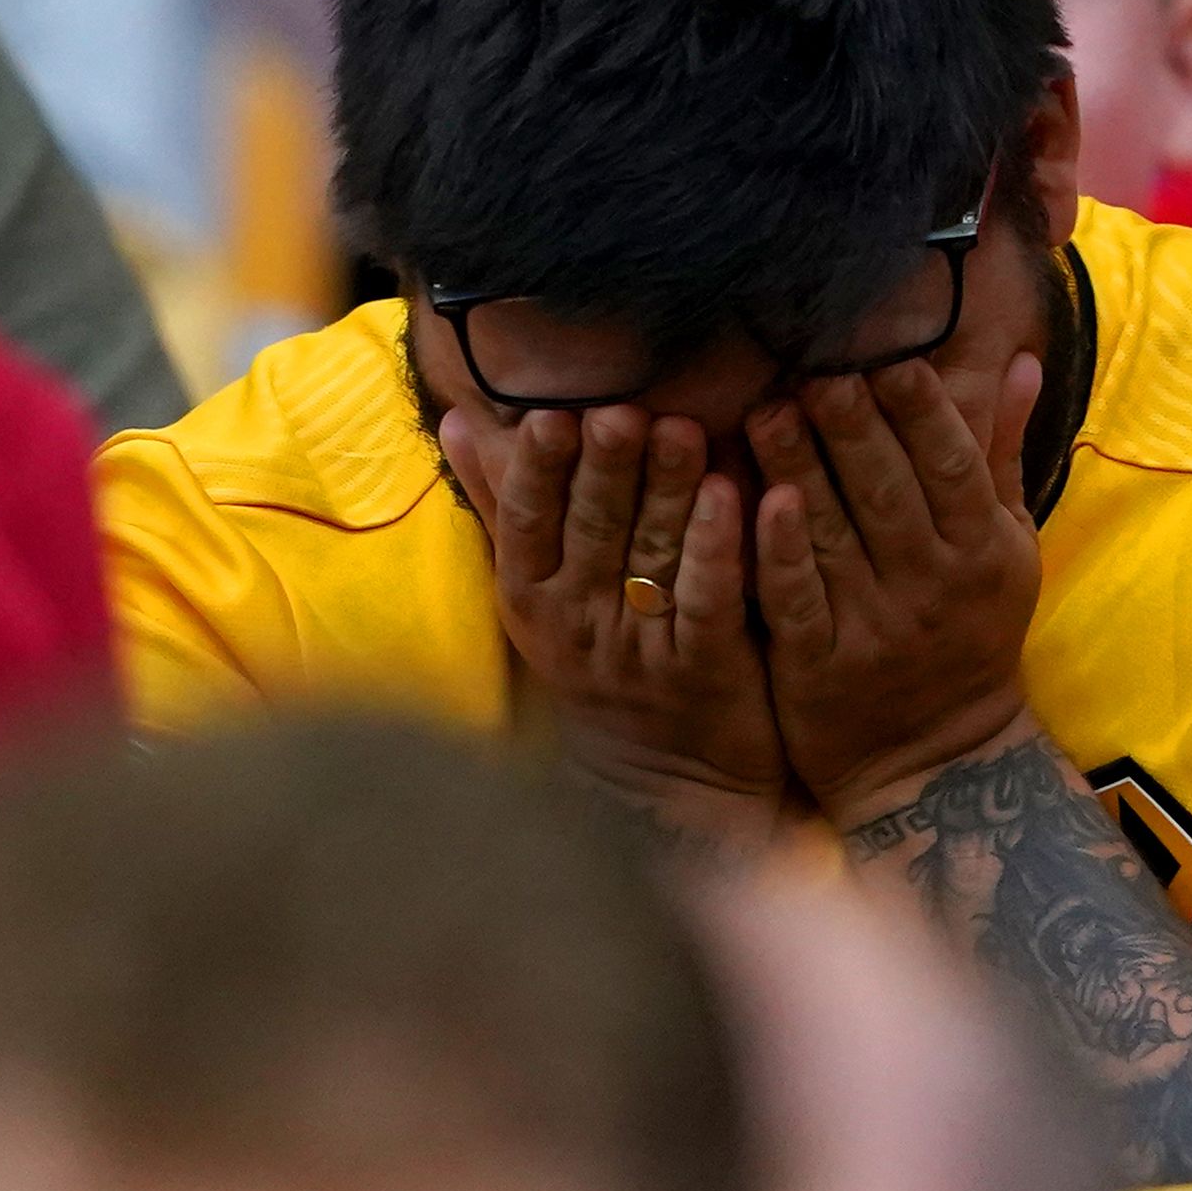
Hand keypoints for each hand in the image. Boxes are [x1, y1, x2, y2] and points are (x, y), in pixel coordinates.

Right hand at [437, 396, 789, 833]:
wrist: (666, 779)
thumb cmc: (599, 661)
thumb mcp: (536, 592)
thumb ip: (502, 504)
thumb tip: (457, 420)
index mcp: (533, 596)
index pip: (528, 522)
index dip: (539, 471)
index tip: (551, 414)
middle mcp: (579, 623)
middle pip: (592, 531)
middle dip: (605, 469)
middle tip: (620, 411)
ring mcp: (641, 648)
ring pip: (651, 556)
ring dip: (666, 490)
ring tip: (682, 429)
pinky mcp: (704, 669)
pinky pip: (708, 600)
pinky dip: (718, 547)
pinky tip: (734, 495)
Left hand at [752, 352, 1042, 821]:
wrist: (939, 761)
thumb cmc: (971, 634)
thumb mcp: (1007, 549)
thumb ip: (1001, 455)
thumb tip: (1019, 361)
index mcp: (982, 550)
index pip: (950, 462)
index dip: (919, 407)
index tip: (884, 354)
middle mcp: (933, 585)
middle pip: (888, 487)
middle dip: (850, 422)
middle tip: (811, 364)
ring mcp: (876, 628)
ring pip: (835, 533)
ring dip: (800, 465)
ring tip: (766, 409)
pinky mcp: (820, 667)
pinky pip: (799, 599)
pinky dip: (782, 550)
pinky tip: (762, 498)